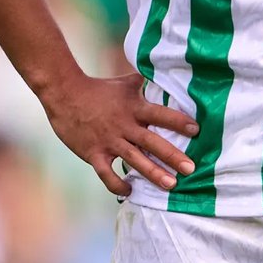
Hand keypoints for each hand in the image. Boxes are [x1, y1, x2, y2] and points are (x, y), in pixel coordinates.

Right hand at [39, 71, 199, 195]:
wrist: (65, 94)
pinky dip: (118, 185)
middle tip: (190, 168)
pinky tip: (130, 191)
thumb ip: (144, 83)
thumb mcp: (125, 83)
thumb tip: (163, 71)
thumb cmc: (98, 88)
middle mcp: (124, 125)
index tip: (197, 130)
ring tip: (171, 184)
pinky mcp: (93, 153)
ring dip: (153, 173)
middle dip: (172, 156)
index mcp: (133, 107)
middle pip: (152, 142)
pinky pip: (107, 174)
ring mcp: (109, 141)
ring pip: (134, 160)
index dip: (179, 122)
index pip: (160, 114)